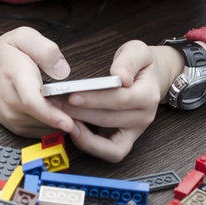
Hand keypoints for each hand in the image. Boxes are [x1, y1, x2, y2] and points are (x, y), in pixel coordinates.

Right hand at [0, 27, 75, 136]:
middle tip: (83, 104)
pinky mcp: (16, 127)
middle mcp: (11, 103)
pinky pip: (41, 131)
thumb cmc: (2, 54)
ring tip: (71, 103)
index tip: (69, 122)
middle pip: (44, 118)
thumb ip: (45, 49)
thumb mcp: (23, 37)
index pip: (32, 101)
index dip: (52, 114)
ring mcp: (12, 118)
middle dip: (68, 115)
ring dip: (62, 119)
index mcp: (15, 77)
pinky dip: (53, 124)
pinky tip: (59, 110)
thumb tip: (63, 70)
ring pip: (45, 127)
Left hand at [54, 40, 182, 161]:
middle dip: (78, 112)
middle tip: (55, 103)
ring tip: (60, 116)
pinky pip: (112, 152)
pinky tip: (74, 130)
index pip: (119, 99)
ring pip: (108, 141)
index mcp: (147, 94)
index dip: (94, 99)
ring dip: (81, 131)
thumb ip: (128, 61)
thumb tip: (120, 76)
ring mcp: (135, 131)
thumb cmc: (140, 65)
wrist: (150, 78)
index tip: (72, 95)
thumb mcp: (137, 52)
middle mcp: (144, 116)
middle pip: (108, 119)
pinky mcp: (127, 140)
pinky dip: (92, 146)